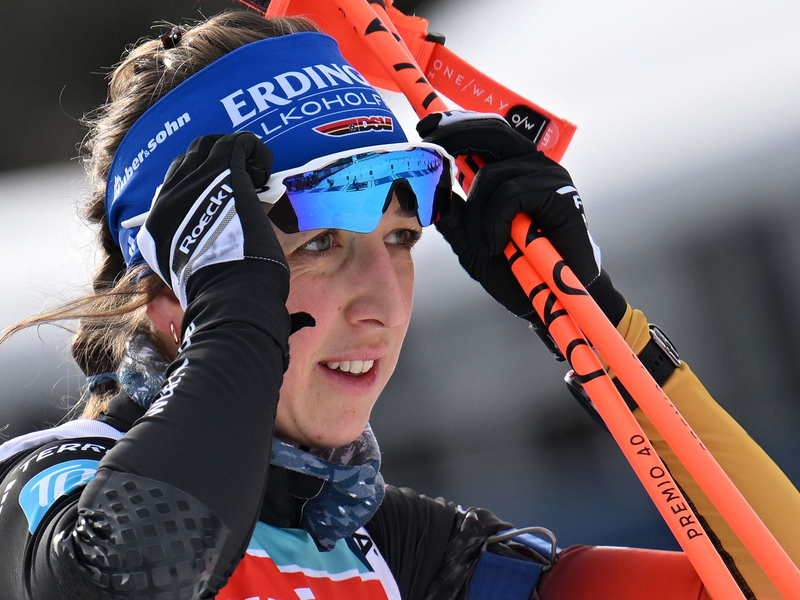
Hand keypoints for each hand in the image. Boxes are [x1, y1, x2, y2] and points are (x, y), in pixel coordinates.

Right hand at [137, 133, 287, 307]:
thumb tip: (219, 242)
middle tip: (242, 178)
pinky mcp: (223, 174)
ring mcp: (194, 184)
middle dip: (215, 162)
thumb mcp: (191, 275)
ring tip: (256, 172)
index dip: (200, 185)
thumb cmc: (223, 291)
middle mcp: (169, 200)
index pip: (172, 188)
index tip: (223, 194)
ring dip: (234, 153)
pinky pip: (236, 144)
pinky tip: (265, 165)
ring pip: (209, 146)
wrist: (230, 290)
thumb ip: (196, 253)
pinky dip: (254, 149)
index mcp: (158, 226)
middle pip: (187, 161)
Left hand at [418, 111, 626, 353]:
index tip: (424, 127)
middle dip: (455, 137)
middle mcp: (533, 166)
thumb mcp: (472, 243)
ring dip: (476, 218)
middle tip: (430, 149)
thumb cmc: (517, 269)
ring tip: (485, 247)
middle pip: (492, 132)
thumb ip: (453, 216)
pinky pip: (510, 195)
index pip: (485, 131)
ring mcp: (549, 178)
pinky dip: (495, 223)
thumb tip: (429, 187)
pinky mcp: (561, 195)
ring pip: (491, 176)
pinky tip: (499, 245)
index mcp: (513, 169)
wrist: (552, 298)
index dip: (454, 124)